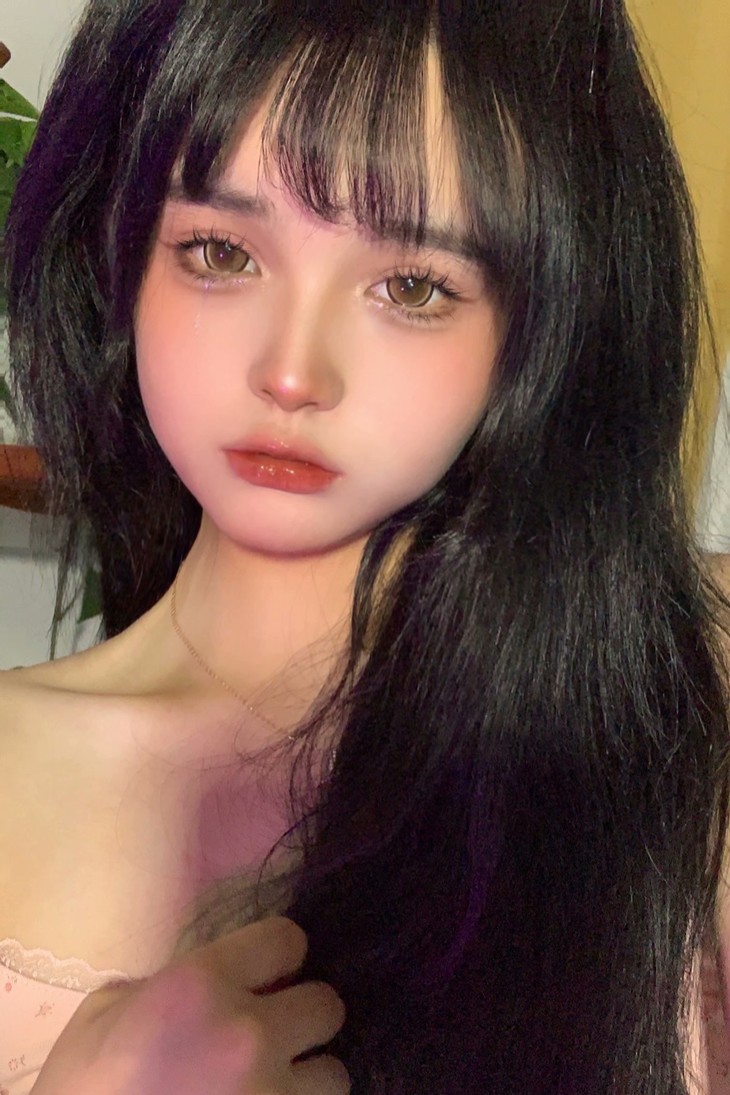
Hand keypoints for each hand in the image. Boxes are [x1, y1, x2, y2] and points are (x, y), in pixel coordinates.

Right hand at [31, 917, 348, 1094]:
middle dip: (301, 1018)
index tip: (267, 974)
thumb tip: (209, 981)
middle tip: (273, 1036)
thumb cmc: (79, 1091)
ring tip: (269, 1087)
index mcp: (200, 985)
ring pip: (334, 1073)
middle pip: (327, 1005)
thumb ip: (166, 984)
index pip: (286, 940)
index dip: (278, 956)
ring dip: (306, 1079)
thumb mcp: (104, 1015)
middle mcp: (248, 1033)